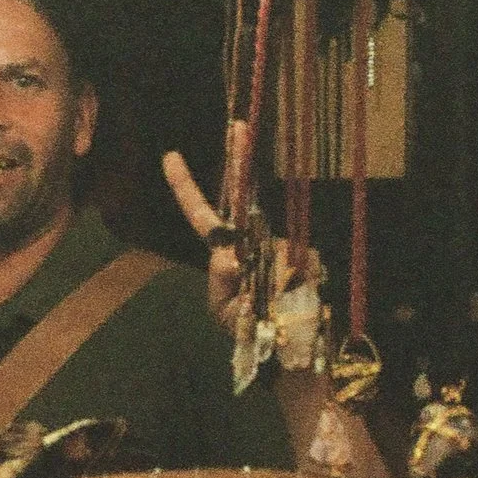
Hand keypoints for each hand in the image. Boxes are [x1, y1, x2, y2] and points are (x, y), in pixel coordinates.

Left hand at [161, 123, 319, 344]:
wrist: (296, 350)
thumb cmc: (256, 330)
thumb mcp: (229, 313)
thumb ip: (223, 285)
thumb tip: (227, 256)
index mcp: (227, 253)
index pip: (202, 215)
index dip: (186, 188)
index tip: (170, 156)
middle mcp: (254, 240)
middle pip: (243, 198)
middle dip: (239, 161)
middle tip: (238, 127)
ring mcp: (282, 245)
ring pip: (273, 242)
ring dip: (273, 274)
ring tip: (274, 303)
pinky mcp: (308, 255)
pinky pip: (293, 262)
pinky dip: (292, 280)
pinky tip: (292, 296)